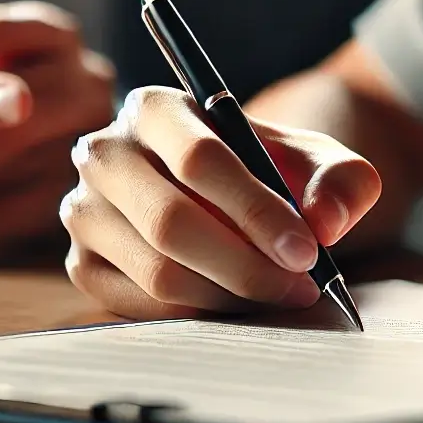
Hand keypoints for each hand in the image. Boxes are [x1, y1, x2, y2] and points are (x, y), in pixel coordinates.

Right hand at [62, 86, 380, 319]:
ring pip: (156, 271)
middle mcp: (105, 154)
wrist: (232, 191)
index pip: (200, 159)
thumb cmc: (271, 169)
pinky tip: (238, 305)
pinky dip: (197, 314)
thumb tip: (325, 222)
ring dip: (228, 295)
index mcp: (155, 108)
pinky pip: (139, 306)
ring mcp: (84, 211)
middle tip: (300, 286)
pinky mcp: (83, 263)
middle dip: (245, 265)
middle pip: (170, 222)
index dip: (257, 211)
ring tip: (279, 295)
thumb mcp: (317, 159)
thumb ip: (340, 180)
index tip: (307, 251)